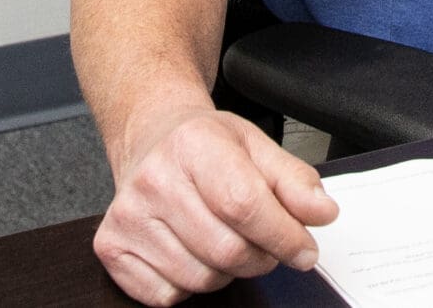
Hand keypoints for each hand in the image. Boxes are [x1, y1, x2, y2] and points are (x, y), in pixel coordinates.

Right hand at [93, 105, 338, 304]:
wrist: (151, 138)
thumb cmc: (204, 145)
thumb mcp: (257, 145)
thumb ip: (295, 180)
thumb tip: (321, 213)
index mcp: (194, 145)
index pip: (246, 205)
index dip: (284, 235)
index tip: (306, 250)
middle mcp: (153, 180)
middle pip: (226, 249)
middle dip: (262, 257)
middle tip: (268, 244)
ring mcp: (127, 217)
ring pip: (200, 278)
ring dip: (229, 272)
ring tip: (228, 241)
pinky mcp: (111, 247)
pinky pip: (166, 295)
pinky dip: (190, 285)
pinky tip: (193, 252)